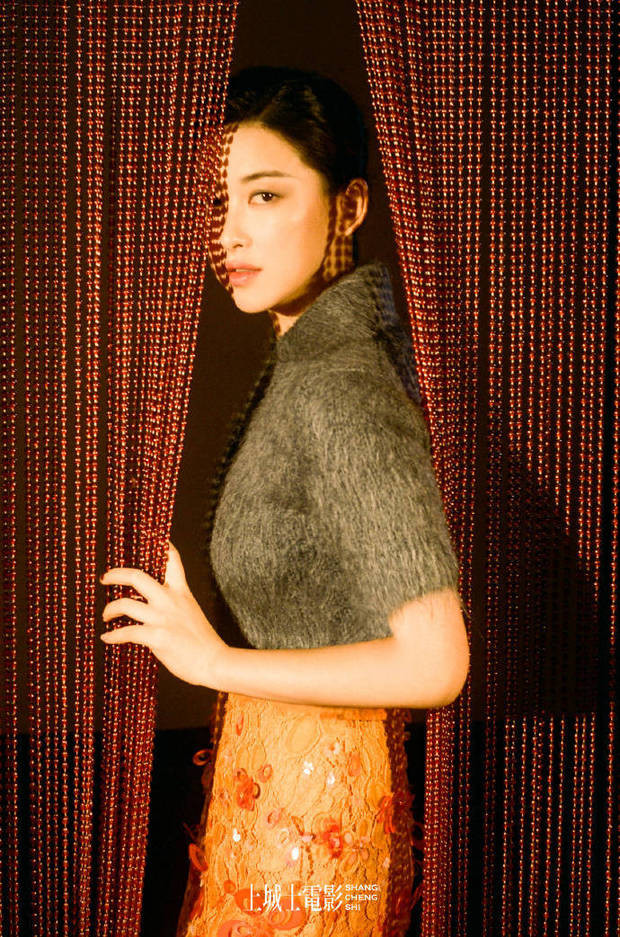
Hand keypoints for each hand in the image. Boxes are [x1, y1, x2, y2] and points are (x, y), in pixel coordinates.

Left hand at [100, 540, 227, 687]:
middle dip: (116, 574)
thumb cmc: (203, 641)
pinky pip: (126, 633)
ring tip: (106, 615)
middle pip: (137, 576)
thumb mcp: (191, 611)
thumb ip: (174, 603)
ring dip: (110, 609)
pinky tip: (107, 638)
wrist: (214, 662)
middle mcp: (170, 600)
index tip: (149, 534)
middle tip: (105, 578)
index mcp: (181, 592)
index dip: (160, 544)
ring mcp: (163, 618)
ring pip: (126, 604)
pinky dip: (113, 636)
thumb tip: (150, 604)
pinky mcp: (157, 637)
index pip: (171, 560)